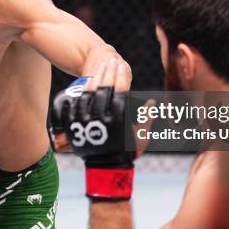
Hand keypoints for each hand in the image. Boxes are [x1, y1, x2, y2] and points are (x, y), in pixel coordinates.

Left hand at [52, 58, 133, 200]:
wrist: (106, 168)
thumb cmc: (126, 152)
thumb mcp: (140, 137)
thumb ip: (147, 118)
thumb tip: (152, 102)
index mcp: (118, 120)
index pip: (119, 91)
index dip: (120, 76)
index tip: (121, 65)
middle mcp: (102, 119)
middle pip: (104, 89)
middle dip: (109, 72)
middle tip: (111, 60)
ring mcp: (87, 121)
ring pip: (90, 93)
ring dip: (96, 77)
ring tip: (100, 66)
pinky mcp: (77, 125)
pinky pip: (78, 103)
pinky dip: (83, 90)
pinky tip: (87, 81)